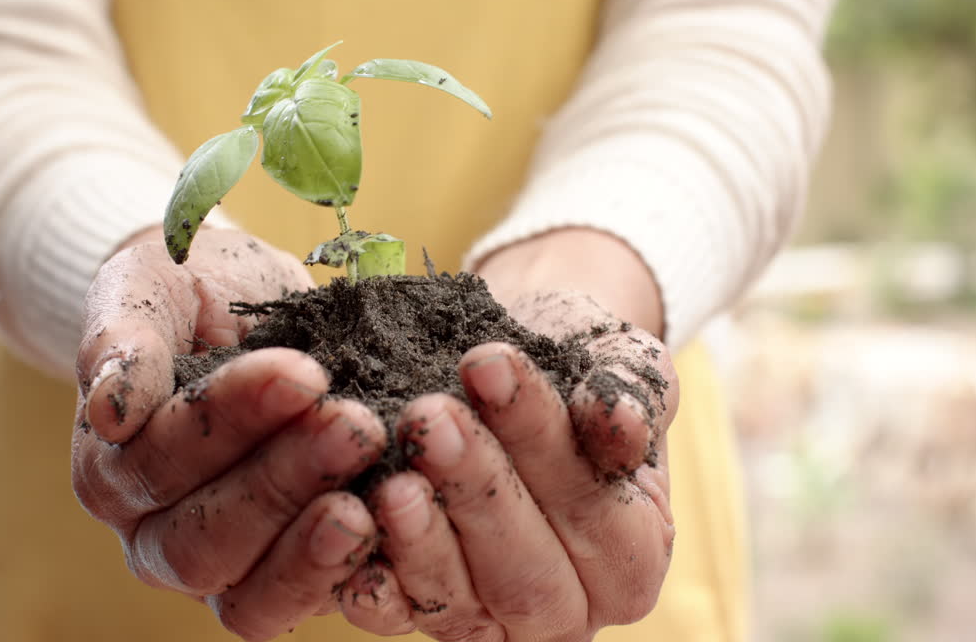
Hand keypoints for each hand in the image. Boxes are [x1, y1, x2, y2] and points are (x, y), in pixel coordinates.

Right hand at [72, 226, 386, 640]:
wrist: (242, 306)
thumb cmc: (187, 293)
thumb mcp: (147, 288)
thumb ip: (120, 338)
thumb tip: (109, 411)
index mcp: (114, 472)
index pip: (161, 463)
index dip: (230, 421)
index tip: (301, 372)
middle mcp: (160, 537)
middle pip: (203, 544)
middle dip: (284, 484)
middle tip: (357, 427)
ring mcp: (229, 569)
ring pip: (256, 596)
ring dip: (321, 546)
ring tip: (387, 490)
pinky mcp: (297, 576)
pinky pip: (322, 603)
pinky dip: (366, 573)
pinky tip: (409, 522)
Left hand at [336, 229, 678, 641]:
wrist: (504, 369)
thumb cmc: (572, 366)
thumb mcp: (621, 360)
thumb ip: (631, 389)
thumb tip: (620, 420)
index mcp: (631, 555)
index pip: (594, 510)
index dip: (542, 440)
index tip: (488, 363)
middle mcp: (566, 607)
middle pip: (525, 572)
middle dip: (476, 490)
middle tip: (429, 417)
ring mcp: (490, 623)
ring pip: (459, 605)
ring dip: (420, 541)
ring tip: (391, 478)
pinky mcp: (420, 617)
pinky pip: (393, 616)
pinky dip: (371, 583)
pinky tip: (345, 529)